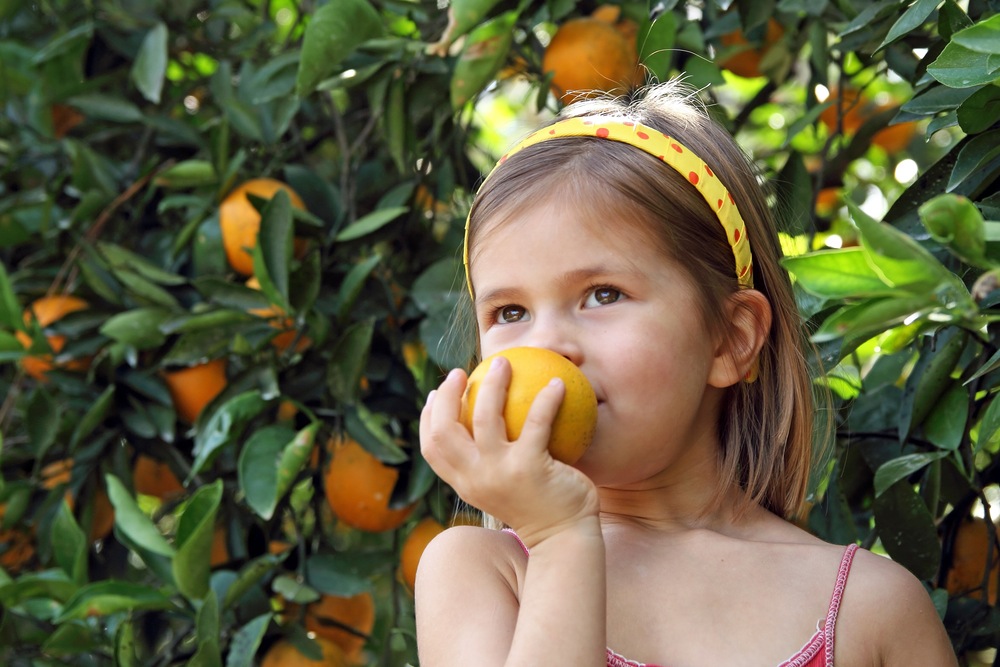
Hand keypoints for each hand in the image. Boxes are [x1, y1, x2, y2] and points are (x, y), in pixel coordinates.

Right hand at [420, 357, 599, 547]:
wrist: (564, 538)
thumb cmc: (538, 506)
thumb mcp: (504, 487)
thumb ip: (491, 463)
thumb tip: (488, 421)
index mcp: (465, 483)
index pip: (432, 448)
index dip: (428, 417)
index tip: (437, 393)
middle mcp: (475, 478)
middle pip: (446, 430)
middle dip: (449, 395)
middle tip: (463, 372)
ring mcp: (501, 474)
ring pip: (486, 418)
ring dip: (493, 384)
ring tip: (504, 363)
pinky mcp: (530, 469)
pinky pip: (538, 422)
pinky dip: (548, 399)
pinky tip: (558, 383)